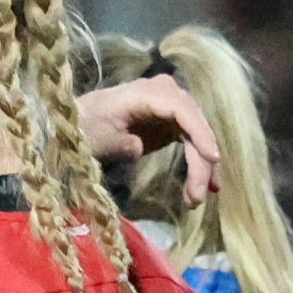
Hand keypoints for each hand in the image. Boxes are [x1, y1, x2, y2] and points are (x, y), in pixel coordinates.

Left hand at [76, 75, 221, 203]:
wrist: (80, 122)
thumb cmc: (86, 127)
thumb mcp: (96, 137)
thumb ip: (117, 142)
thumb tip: (137, 147)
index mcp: (145, 93)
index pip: (181, 108)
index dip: (199, 132)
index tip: (212, 158)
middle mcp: (164, 95)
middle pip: (194, 126)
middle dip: (201, 162)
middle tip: (198, 196)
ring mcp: (170, 108)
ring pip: (197, 137)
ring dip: (201, 168)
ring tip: (196, 199)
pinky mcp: (171, 123)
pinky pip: (192, 142)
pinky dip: (197, 164)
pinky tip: (201, 187)